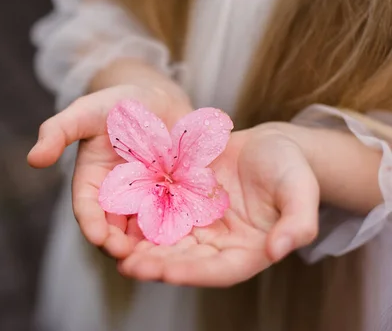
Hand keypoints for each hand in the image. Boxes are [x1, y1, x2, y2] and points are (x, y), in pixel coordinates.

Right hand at [27, 83, 192, 256]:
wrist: (155, 99)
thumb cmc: (113, 104)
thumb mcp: (84, 113)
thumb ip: (58, 132)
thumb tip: (33, 159)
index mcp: (91, 184)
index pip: (87, 209)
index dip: (91, 224)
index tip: (97, 236)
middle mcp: (117, 199)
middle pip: (115, 229)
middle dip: (119, 245)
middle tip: (128, 256)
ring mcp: (147, 201)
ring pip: (145, 230)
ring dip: (149, 246)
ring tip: (158, 257)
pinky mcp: (174, 197)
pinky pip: (176, 217)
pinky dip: (178, 229)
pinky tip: (189, 237)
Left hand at [116, 123, 319, 286]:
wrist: (270, 144)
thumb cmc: (291, 168)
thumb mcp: (301, 189)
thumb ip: (298, 222)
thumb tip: (280, 250)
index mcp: (248, 250)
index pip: (219, 270)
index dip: (193, 273)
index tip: (167, 272)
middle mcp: (219, 244)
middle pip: (186, 261)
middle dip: (157, 265)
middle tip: (129, 265)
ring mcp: (199, 225)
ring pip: (167, 242)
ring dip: (143, 248)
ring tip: (116, 249)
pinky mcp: (184, 204)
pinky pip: (160, 214)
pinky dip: (141, 220)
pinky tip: (120, 219)